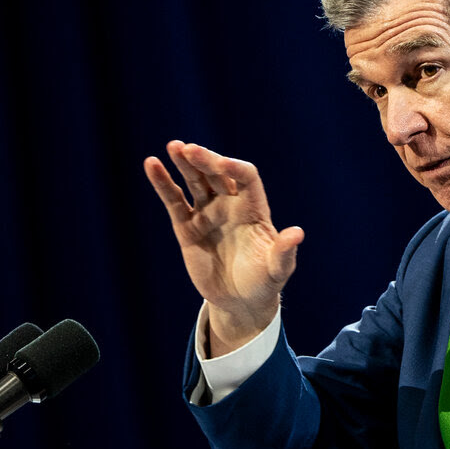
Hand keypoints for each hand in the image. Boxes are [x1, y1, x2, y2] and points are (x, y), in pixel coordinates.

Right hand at [144, 141, 303, 354]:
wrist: (241, 302)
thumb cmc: (264, 282)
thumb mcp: (278, 269)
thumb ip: (284, 252)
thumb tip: (298, 233)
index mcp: (254, 209)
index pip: (247, 177)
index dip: (235, 168)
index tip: (223, 164)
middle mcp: (230, 206)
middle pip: (218, 174)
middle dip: (205, 160)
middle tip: (189, 149)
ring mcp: (208, 214)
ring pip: (195, 182)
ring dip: (185, 163)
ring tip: (173, 146)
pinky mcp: (187, 227)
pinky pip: (174, 201)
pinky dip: (163, 183)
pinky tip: (152, 165)